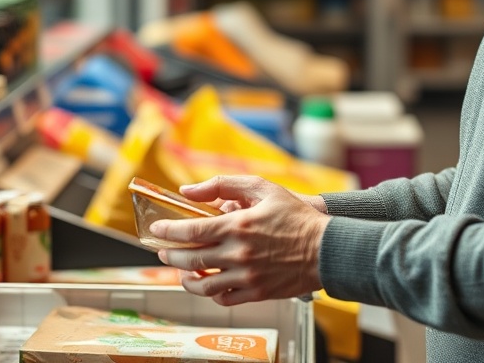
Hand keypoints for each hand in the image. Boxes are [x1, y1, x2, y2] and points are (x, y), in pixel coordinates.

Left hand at [150, 175, 329, 305]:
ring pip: (203, 284)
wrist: (326, 249)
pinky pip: (224, 298)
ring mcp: (246, 276)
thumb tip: (189, 190)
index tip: (157, 231)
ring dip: (186, 279)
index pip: (190, 231)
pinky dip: (211, 292)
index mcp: (238, 225)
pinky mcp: (256, 292)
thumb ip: (223, 184)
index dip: (168, 232)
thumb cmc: (296, 216)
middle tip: (163, 252)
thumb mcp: (263, 188)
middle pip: (190, 259)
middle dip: (170, 255)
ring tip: (182, 271)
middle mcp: (238, 253)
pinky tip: (209, 283)